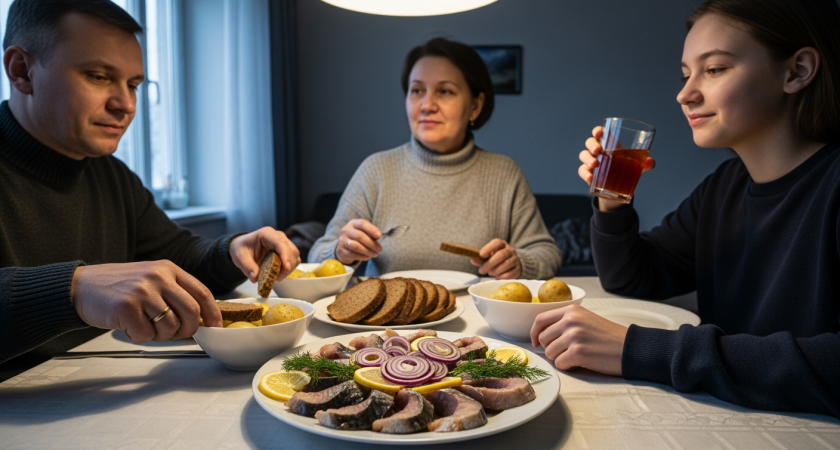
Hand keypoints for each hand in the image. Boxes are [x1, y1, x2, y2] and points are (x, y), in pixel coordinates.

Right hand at [71, 261, 221, 343]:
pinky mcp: (126, 307)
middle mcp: (158, 277)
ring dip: (161, 336)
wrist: (80, 286)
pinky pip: (147, 335)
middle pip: (192, 312)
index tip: (215, 326)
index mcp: (168, 269)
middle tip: (177, 334)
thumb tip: (201, 317)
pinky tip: (130, 327)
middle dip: (189, 330)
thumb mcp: (151, 278)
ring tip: (146, 327)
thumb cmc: (117, 287)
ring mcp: (142, 291)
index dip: (213, 313)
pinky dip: (140, 338)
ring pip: (170, 327)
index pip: (202, 292)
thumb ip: (175, 292)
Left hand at [229, 227, 300, 282]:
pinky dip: (290, 268)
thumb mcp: (240, 258)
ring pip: (295, 255)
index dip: (285, 255)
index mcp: (266, 234)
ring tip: (277, 276)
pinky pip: (294, 259)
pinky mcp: (286, 250)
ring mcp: (284, 243)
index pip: (280, 243)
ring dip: (290, 268)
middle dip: (287, 266)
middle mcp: (278, 236)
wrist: (244, 247)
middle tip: (277, 278)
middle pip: (291, 250)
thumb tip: (255, 278)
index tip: (286, 268)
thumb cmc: (242, 249)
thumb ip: (247, 267)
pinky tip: (280, 273)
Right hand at [334, 219, 382, 264]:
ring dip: (368, 251)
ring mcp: (342, 241)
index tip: (379, 236)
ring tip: (375, 254)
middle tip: (380, 249)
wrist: (344, 247)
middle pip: (359, 236)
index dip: (371, 229)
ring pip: (356, 246)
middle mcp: (346, 230)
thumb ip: (371, 233)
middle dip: (372, 243)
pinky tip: (368, 257)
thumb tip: (378, 235)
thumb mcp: (364, 232)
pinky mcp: (341, 251)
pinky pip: (353, 254)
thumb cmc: (359, 238)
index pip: (362, 224)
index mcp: (353, 223)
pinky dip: (363, 256)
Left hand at [471, 238, 521, 278]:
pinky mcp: (518, 269)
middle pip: (501, 255)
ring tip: (490, 273)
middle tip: (482, 270)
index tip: (481, 254)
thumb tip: (473, 260)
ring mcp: (515, 259)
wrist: (513, 263)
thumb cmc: (498, 258)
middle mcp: (510, 250)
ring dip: (496, 270)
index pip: (496, 243)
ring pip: (506, 264)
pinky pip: (511, 273)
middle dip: (490, 263)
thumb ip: (481, 258)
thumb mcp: (489, 256)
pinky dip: (502, 276)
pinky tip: (497, 277)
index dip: (488, 248)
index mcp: (502, 244)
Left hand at [530, 304, 626, 375]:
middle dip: (551, 349)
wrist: (630, 348)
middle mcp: (570, 320)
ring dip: (560, 359)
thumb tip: (540, 336)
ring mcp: (573, 336)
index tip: (535, 342)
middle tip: (566, 352)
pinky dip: (568, 367)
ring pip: (549, 353)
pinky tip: (581, 363)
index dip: (534, 333)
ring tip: (577, 357)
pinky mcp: (578, 352)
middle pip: (543, 339)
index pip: (540, 319)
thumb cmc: (608, 337)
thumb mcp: (585, 319)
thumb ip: (564, 322)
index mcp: (571, 310)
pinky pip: (559, 364)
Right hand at [579, 126, 655, 211]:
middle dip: (592, 145)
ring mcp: (591, 161)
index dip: (598, 131)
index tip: (598, 132)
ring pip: (583, 155)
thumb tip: (651, 162)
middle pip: (590, 142)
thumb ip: (644, 164)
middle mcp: (598, 151)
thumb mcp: (636, 166)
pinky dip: (585, 174)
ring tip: (595, 165)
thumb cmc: (625, 169)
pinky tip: (591, 179)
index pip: (600, 133)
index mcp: (609, 144)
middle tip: (599, 151)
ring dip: (587, 158)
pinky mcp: (587, 173)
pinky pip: (582, 171)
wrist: (617, 186)